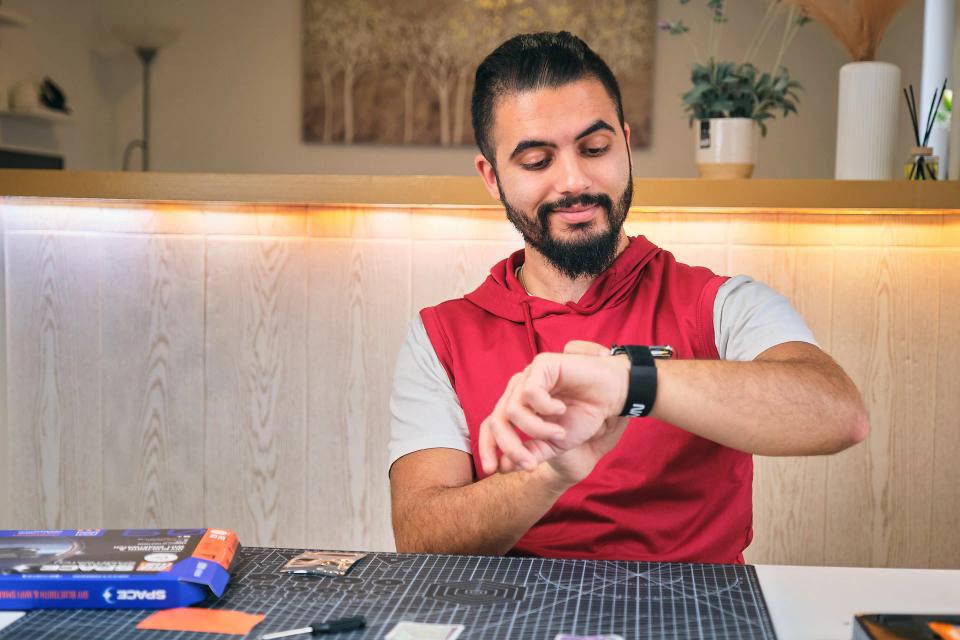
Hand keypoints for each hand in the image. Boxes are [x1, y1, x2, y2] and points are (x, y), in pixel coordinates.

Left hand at [477, 340, 629, 475]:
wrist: (612, 395)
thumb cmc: (585, 415)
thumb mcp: (555, 443)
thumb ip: (531, 452)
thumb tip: (502, 467)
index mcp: (518, 406)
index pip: (491, 425)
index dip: (487, 447)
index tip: (492, 471)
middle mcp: (518, 390)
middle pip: (497, 421)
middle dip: (510, 447)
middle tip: (530, 463)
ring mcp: (528, 376)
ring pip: (512, 411)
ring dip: (538, 430)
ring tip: (560, 433)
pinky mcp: (541, 365)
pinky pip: (530, 393)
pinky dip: (546, 408)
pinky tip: (562, 409)